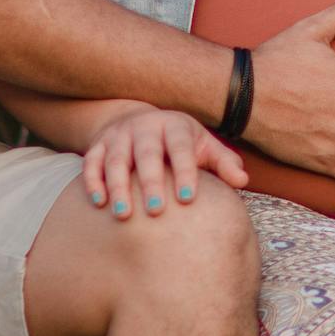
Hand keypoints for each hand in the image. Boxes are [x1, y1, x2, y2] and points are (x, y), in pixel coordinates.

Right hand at [78, 109, 247, 217]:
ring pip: (116, 160)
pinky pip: (91, 163)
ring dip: (118, 187)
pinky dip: (93, 182)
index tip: (188, 199)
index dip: (184, 172)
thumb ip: (223, 162)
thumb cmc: (180, 142)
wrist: (137, 120)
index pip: (180, 148)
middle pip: (146, 154)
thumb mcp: (203, 146)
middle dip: (150, 182)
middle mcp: (145, 127)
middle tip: (155, 211)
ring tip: (123, 215)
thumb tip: (243, 181)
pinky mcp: (98, 145)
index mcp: (174, 126)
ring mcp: (119, 136)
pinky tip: (99, 203)